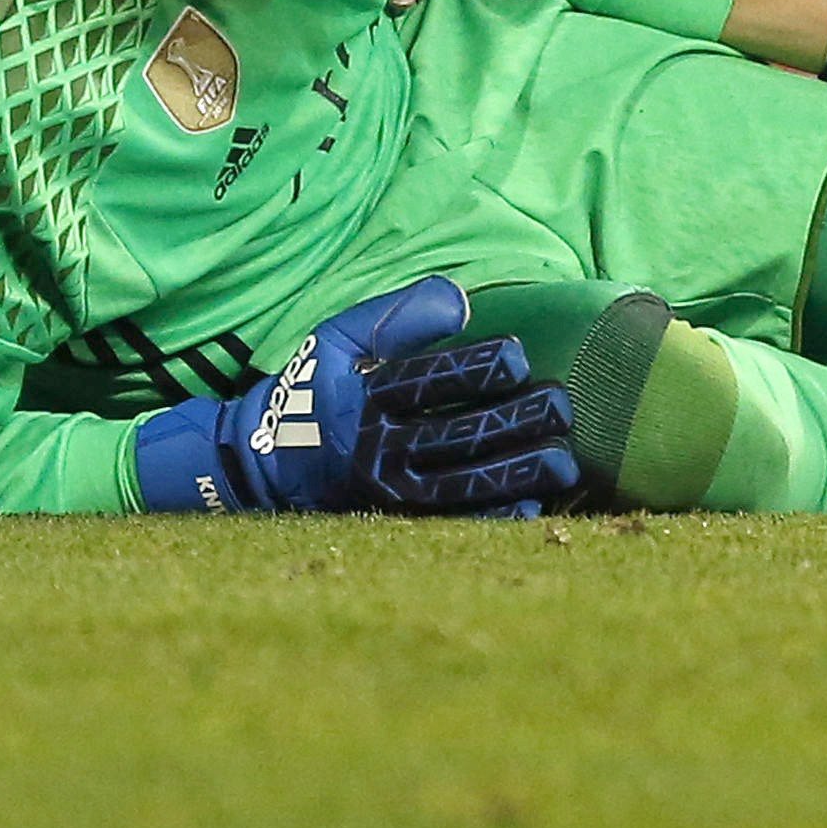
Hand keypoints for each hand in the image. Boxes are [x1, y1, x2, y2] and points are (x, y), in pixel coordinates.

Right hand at [128, 276, 580, 513]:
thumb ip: (397, 315)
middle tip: (562, 405)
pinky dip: (493, 519)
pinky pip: (451, 526)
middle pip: (455, 436)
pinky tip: (533, 506)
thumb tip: (463, 301)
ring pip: (461, 487)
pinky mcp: (395, 524)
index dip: (476, 369)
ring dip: (517, 475)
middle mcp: (377, 448)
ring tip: (566, 465)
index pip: (426, 381)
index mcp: (364, 398)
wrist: (261, 467)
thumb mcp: (337, 339)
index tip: (519, 356)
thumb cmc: (314, 389)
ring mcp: (386, 493)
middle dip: (515, 422)